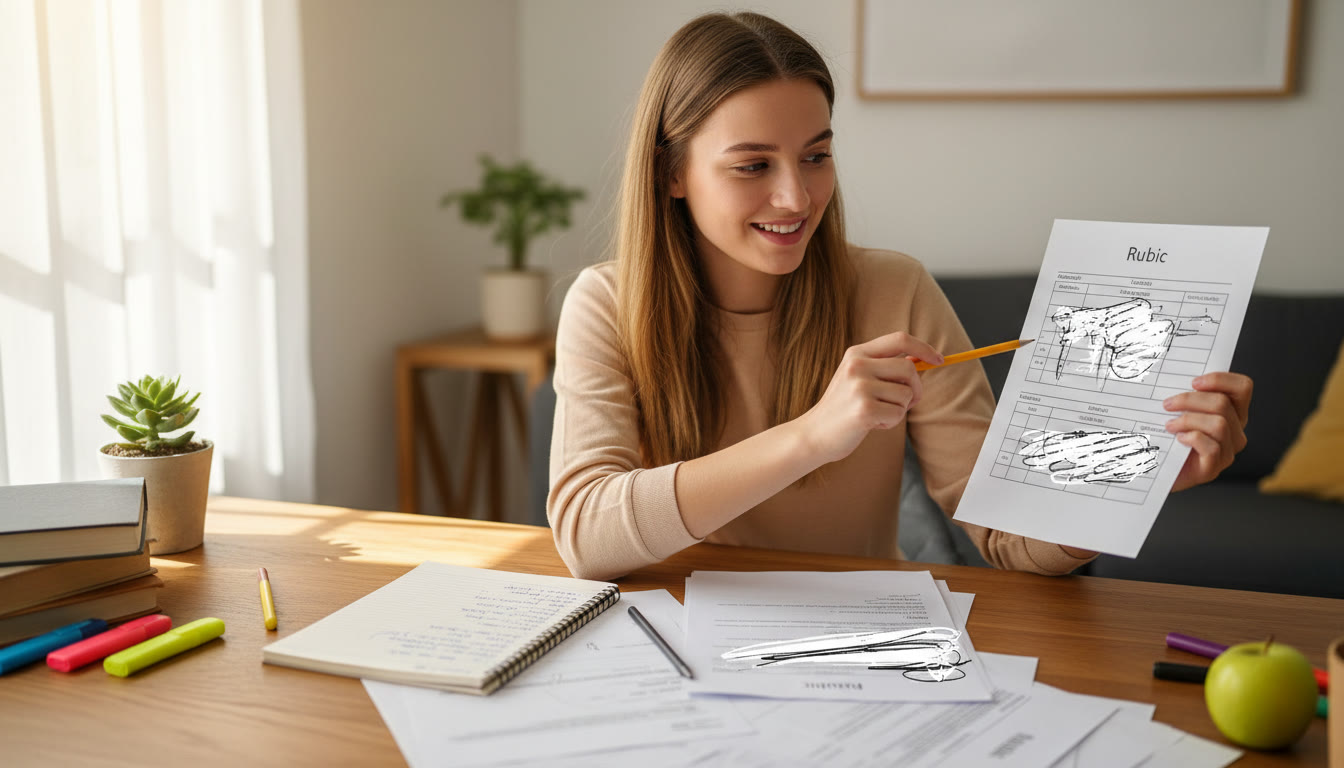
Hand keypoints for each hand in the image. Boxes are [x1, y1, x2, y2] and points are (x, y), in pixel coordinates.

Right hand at [794, 331, 941, 465]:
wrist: (814, 434)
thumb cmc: (842, 408)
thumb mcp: (858, 378)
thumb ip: (884, 366)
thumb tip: (921, 360)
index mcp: (856, 353)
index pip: (900, 339)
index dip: (924, 348)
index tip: (939, 360)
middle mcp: (857, 366)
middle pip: (909, 369)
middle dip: (916, 388)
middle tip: (907, 402)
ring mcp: (859, 387)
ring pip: (907, 394)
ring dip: (900, 409)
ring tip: (878, 414)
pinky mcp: (864, 410)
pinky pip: (898, 413)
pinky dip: (891, 422)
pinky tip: (872, 424)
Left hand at [1165, 372, 1251, 491]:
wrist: (1153, 468)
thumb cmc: (1165, 434)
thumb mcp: (1177, 409)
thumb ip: (1185, 393)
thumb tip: (1172, 372)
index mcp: (1232, 412)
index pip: (1242, 387)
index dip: (1220, 380)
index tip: (1193, 382)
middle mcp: (1235, 431)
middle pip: (1223, 404)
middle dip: (1190, 400)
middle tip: (1167, 404)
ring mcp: (1227, 452)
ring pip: (1219, 424)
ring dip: (1188, 420)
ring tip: (1169, 425)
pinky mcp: (1213, 468)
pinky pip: (1211, 446)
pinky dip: (1193, 438)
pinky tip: (1178, 439)